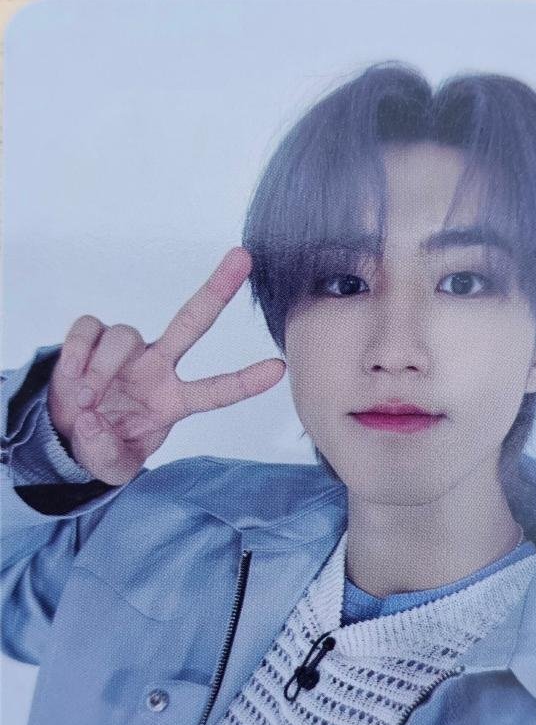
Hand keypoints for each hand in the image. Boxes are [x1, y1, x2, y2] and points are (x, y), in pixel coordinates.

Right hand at [48, 248, 285, 484]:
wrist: (67, 433)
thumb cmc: (103, 444)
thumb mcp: (112, 466)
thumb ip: (106, 454)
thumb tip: (94, 423)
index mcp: (174, 400)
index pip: (216, 390)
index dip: (246, 381)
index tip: (279, 368)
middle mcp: (157, 367)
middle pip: (191, 322)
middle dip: (218, 290)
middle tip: (243, 258)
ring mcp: (128, 350)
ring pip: (123, 336)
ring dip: (101, 370)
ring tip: (86, 401)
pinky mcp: (93, 338)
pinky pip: (88, 330)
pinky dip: (76, 354)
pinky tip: (71, 378)